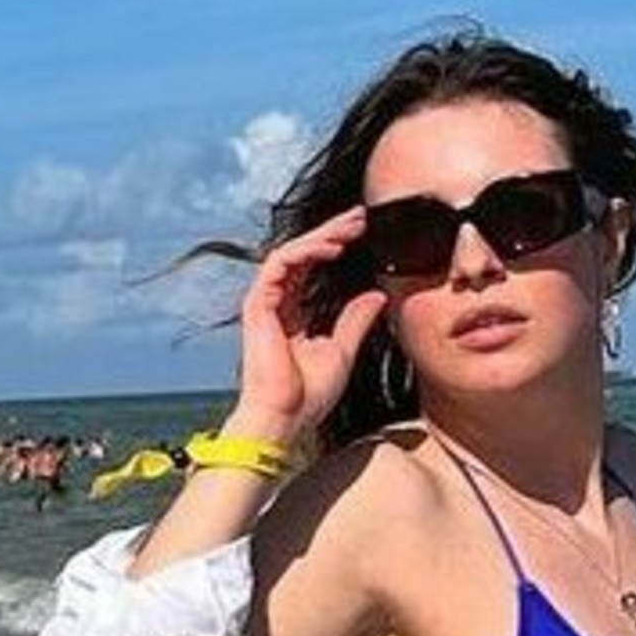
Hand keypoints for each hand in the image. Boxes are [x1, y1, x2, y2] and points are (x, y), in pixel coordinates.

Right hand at [227, 205, 387, 446]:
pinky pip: (280, 263)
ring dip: (322, 235)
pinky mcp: (258, 304)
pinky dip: (307, 251)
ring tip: (352, 227)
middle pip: (303, 253)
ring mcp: (265, 302)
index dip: (337, 245)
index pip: (313, 266)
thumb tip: (378, 296)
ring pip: (292, 251)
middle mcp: (277, 302)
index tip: (365, 232)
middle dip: (333, 231)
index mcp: (294, 312)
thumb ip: (356, 320)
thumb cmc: (309, 395)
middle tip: (361, 216)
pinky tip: (332, 247)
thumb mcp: (343, 349)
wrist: (285, 418)